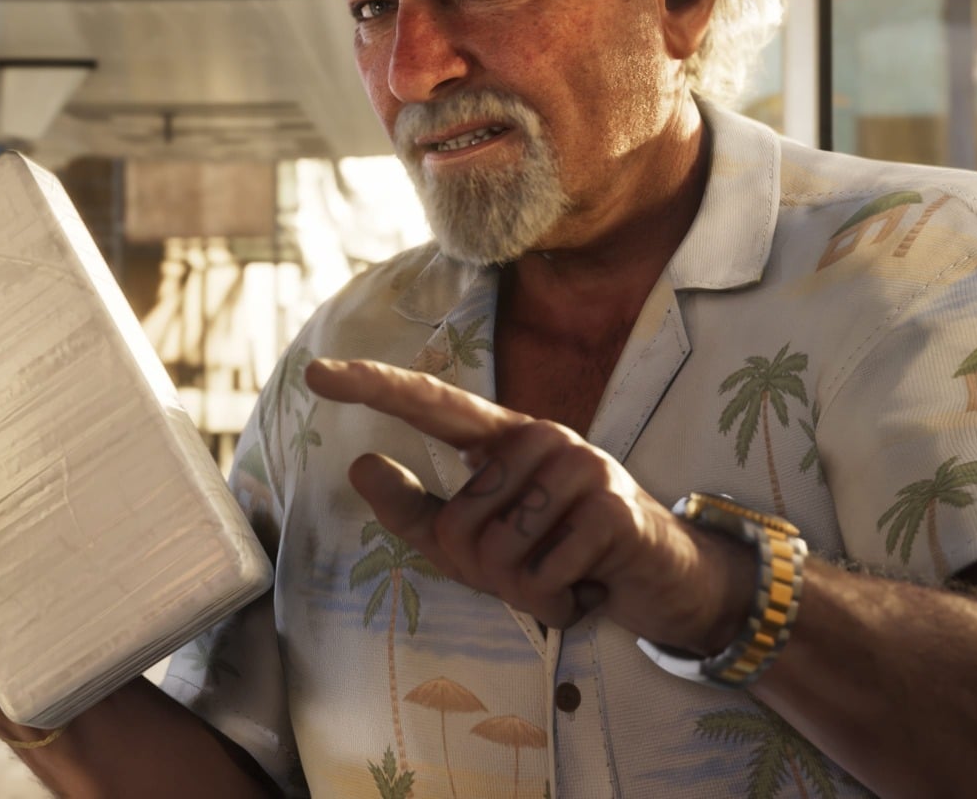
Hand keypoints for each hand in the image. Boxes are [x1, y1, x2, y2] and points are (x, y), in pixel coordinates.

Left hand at [307, 359, 753, 652]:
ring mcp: (581, 466)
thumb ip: (419, 509)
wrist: (660, 576)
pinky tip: (590, 587)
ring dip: (528, 592)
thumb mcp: (484, 540)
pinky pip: (543, 577)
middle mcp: (541, 437)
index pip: (433, 405)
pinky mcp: (612, 509)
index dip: (374, 387)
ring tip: (565, 576)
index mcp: (504, 438)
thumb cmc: (564, 552)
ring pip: (498, 554)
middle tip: (539, 570)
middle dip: (490, 575)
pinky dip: (559, 603)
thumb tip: (358, 463)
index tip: (316, 373)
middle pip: (458, 526)